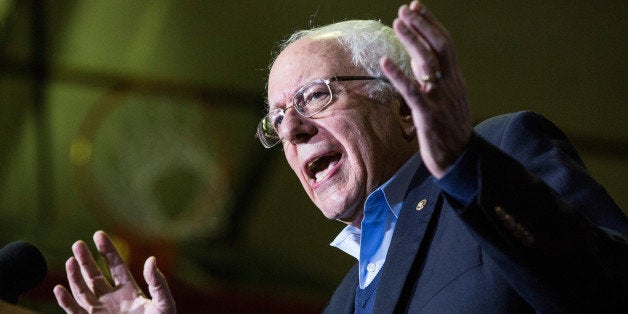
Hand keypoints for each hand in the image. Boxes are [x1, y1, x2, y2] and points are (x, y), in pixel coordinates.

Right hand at [53, 231, 175, 313]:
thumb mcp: (163, 303)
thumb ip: (158, 283)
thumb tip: (151, 260)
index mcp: (129, 291)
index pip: (116, 265)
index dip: (107, 250)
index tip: (98, 234)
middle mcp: (112, 299)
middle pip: (95, 275)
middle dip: (86, 260)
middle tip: (78, 243)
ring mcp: (100, 312)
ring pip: (83, 291)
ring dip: (75, 276)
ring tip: (71, 260)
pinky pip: (74, 312)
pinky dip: (65, 301)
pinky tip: (60, 288)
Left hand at [381, 0, 471, 177]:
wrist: (460, 161)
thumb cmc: (448, 130)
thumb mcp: (445, 100)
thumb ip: (432, 79)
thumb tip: (415, 57)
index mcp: (455, 80)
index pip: (446, 45)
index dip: (430, 24)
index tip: (416, 7)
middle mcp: (451, 85)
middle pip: (440, 47)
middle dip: (423, 25)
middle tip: (405, 9)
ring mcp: (441, 100)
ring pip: (429, 63)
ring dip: (412, 41)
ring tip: (398, 22)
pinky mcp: (428, 116)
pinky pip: (412, 92)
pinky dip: (398, 75)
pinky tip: (384, 62)